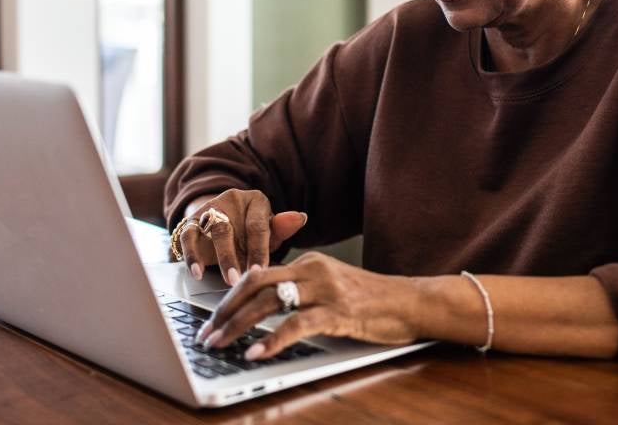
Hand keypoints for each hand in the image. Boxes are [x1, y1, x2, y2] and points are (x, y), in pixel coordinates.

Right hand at [177, 189, 307, 284]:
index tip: (260, 273)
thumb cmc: (253, 231)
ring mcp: (210, 209)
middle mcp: (231, 200)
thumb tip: (301, 217)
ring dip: (216, 257)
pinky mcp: (191, 220)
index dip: (258, 251)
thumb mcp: (269, 232)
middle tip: (238, 281)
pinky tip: (196, 272)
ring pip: (209, 230)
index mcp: (256, 201)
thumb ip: (282, 228)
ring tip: (221, 279)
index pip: (257, 226)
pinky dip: (190, 255)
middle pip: (230, 227)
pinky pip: (187, 235)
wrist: (226, 221)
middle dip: (232, 257)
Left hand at [195, 252, 422, 360]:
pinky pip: (297, 325)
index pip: (258, 274)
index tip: (212, 319)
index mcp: (308, 263)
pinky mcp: (339, 311)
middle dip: (225, 311)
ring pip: (269, 303)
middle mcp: (313, 271)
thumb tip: (263, 309)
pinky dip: (273, 339)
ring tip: (220, 344)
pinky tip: (257, 353)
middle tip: (206, 334)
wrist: (411, 302)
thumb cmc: (372, 301)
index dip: (230, 297)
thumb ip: (302, 292)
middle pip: (255, 284)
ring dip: (239, 326)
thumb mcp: (332, 288)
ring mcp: (326, 290)